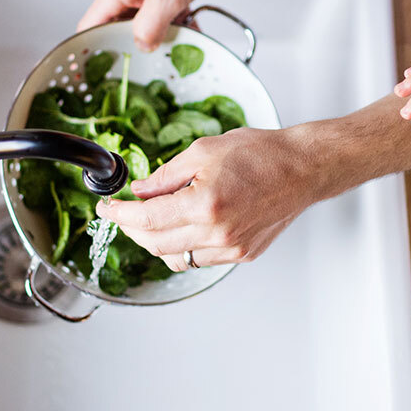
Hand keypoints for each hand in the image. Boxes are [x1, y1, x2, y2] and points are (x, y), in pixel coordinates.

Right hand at [78, 0, 225, 50]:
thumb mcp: (165, 1)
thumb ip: (149, 30)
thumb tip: (142, 46)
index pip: (90, 27)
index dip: (89, 49)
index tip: (95, 70)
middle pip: (119, 27)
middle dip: (135, 45)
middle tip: (150, 60)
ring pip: (145, 21)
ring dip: (162, 33)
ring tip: (177, 44)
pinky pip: (164, 11)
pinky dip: (177, 22)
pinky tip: (192, 29)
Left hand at [94, 127, 312, 269]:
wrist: (303, 169)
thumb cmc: (260, 154)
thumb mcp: (202, 152)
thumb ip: (165, 176)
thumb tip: (138, 192)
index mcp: (205, 204)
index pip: (146, 219)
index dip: (119, 214)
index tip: (107, 207)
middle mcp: (218, 233)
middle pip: (155, 244)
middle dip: (132, 229)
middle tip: (124, 212)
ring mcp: (231, 248)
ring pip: (176, 258)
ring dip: (156, 241)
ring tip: (152, 219)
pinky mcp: (242, 254)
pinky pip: (200, 258)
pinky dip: (184, 245)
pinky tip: (184, 225)